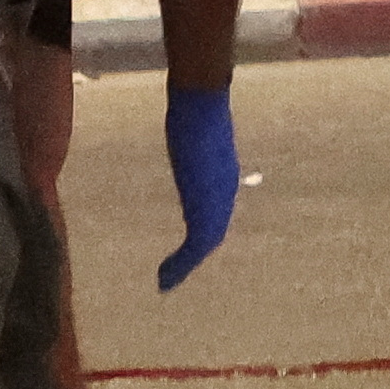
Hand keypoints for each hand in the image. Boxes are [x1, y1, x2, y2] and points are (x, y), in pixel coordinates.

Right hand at [157, 85, 237, 290]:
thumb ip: (193, 132)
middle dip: (195, 253)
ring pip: (207, 241)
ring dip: (186, 265)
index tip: (191, 243)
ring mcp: (217, 201)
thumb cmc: (196, 106)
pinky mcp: (204, 209)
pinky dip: (180, 267)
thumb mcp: (194, 126)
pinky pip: (196, 247)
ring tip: (165, 282)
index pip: (216, 208)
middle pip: (214, 230)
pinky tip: (164, 280)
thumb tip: (187, 114)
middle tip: (175, 273)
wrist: (202, 108)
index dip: (205, 228)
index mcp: (222, 174)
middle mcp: (224, 191)